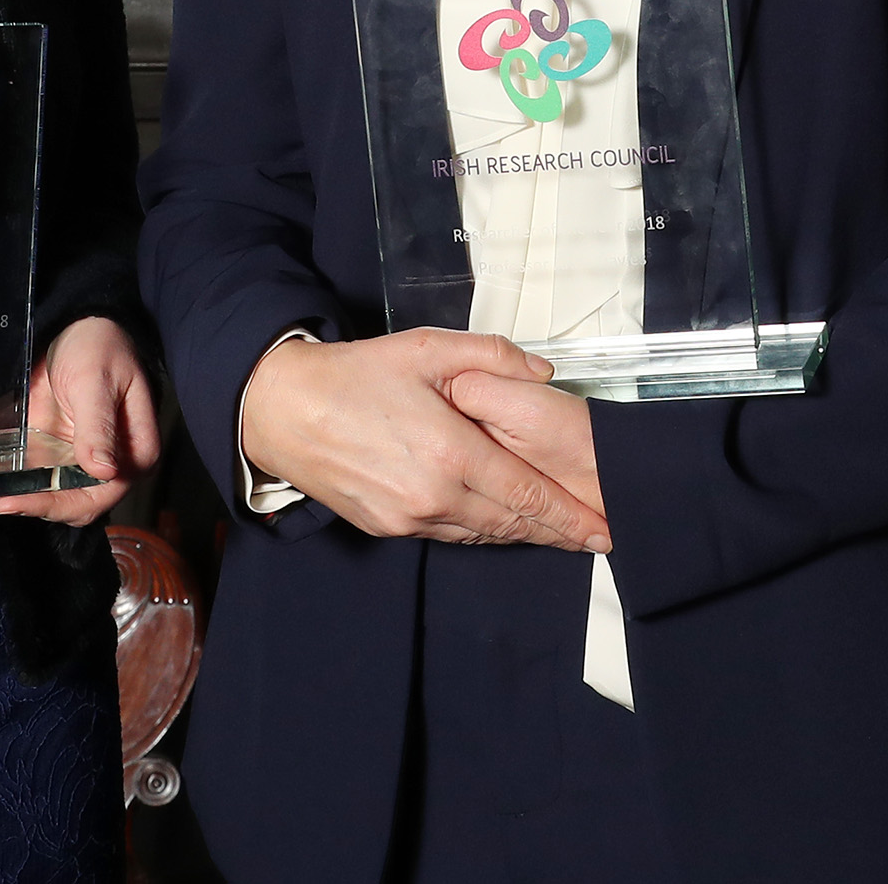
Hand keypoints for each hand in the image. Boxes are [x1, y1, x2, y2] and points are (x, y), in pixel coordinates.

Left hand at [0, 316, 162, 525]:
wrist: (80, 322)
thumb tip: (105, 471)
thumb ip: (99, 427)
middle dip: (16, 504)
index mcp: (130, 454)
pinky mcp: (45, 449)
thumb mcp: (98, 382)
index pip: (93, 496)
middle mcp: (101, 464)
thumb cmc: (102, 346)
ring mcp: (70, 458)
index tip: (14, 501)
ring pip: (33, 491)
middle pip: (60, 500)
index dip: (53, 504)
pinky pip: (18, 472)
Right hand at [237, 331, 610, 552]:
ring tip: (559, 533)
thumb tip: (544, 374)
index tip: (603, 528)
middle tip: (596, 538)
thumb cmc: (356, 375)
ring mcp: (410, 518)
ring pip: (482, 533)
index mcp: (452, 452)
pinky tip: (499, 522)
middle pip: (512, 523)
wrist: (284, 410)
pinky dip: (480, 530)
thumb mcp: (428, 348)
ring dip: (521, 533)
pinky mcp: (389, 527)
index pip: (527, 494)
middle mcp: (435, 496)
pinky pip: (449, 533)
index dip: (569, 516)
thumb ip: (493, 357)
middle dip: (558, 532)